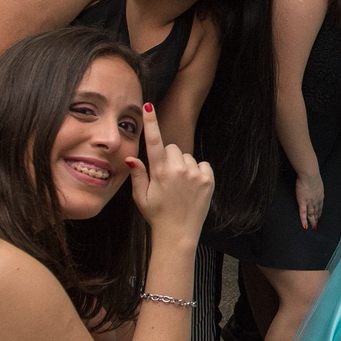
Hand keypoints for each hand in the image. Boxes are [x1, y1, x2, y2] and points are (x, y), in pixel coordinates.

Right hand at [127, 102, 213, 239]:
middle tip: (166, 177)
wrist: (178, 234)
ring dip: (183, 166)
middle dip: (169, 158)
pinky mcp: (208, 179)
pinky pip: (202, 165)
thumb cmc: (157, 215)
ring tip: (179, 186)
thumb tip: (131, 158)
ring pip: (187, 157)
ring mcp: (195, 174)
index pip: (154, 142)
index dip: (150, 123)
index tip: (149, 106)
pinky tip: (191, 187)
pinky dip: (197, 172)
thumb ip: (138, 174)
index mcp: (159, 172)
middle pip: (173, 148)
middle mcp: (178, 169)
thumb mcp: (141, 197)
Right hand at [295, 172, 324, 229]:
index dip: (320, 212)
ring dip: (312, 221)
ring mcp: (310, 202)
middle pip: (317, 212)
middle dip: (317, 219)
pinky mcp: (303, 202)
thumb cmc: (312, 175)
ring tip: (313, 228)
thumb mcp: (317, 182)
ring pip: (311, 214)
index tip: (320, 217)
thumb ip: (316, 186)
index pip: (320, 206)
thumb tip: (315, 186)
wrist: (309, 175)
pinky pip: (303, 214)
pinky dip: (304, 220)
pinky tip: (305, 226)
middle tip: (317, 226)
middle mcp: (316, 201)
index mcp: (320, 195)